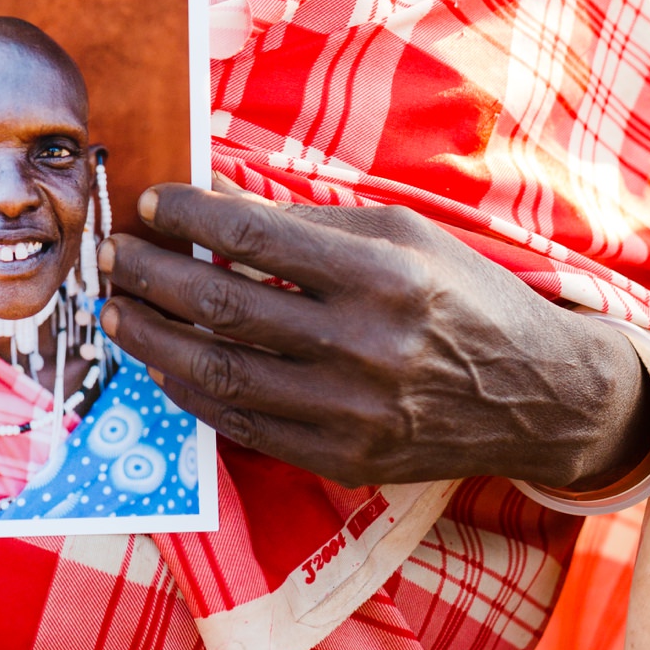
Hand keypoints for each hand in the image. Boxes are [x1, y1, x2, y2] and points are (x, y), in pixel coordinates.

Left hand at [98, 184, 649, 491]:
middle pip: (223, 305)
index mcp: (383, 275)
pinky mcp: (344, 458)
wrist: (536, 394)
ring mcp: (352, 413)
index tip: (150, 202)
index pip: (253, 235)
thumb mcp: (399, 233)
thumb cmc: (462, 294)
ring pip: (219, 373)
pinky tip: (166, 361)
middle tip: (113, 255)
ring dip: (153, 338)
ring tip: (118, 310)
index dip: (188, 215)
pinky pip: (243, 425)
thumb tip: (213, 191)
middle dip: (151, 275)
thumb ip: (304, 219)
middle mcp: (365, 346)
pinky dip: (192, 391)